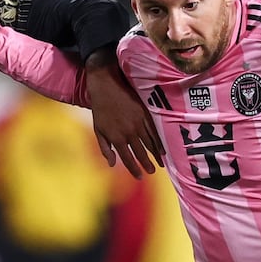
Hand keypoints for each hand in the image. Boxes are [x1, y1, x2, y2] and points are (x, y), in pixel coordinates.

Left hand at [84, 52, 163, 177]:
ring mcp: (138, 122)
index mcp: (116, 138)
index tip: (140, 177)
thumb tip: (112, 165)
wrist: (106, 85)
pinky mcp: (145, 113)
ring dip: (156, 154)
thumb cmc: (100, 109)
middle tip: (153, 171)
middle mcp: (129, 132)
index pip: (127, 158)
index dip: (134, 169)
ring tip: (162, 162)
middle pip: (141, 152)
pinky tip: (163, 147)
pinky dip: (159, 140)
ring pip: (150, 142)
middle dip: (148, 164)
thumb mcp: (97, 130)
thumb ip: (105, 148)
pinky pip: (154, 130)